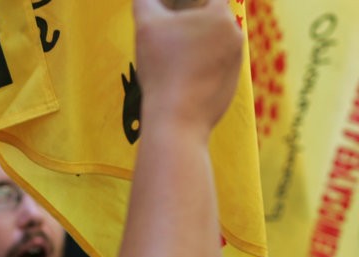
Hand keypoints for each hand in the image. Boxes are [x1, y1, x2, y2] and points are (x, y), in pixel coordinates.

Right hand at [133, 0, 243, 136]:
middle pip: (209, 22)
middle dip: (188, 28)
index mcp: (220, 16)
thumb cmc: (162, 68)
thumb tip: (145, 0)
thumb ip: (145, 2)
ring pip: (212, 46)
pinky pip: (213, 70)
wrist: (177, 120)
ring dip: (193, 50)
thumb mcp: (145, 27)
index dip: (186, 4)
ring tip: (170, 65)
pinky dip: (198, 71)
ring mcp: (236, 63)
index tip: (170, 16)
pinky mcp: (231, 86)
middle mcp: (235, 37)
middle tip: (165, 42)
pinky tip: (178, 83)